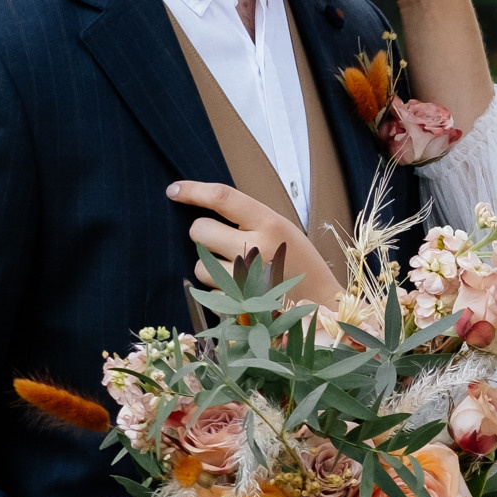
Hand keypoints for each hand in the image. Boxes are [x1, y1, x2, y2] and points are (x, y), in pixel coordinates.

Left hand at [169, 180, 343, 310]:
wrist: (322, 305)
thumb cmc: (297, 263)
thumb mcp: (282, 230)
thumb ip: (249, 219)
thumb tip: (202, 207)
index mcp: (270, 224)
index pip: (222, 197)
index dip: (193, 190)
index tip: (173, 190)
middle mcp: (257, 248)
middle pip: (200, 230)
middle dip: (204, 235)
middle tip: (222, 243)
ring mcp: (247, 279)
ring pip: (200, 265)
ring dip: (210, 268)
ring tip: (238, 273)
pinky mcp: (239, 305)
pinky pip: (208, 293)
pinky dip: (219, 293)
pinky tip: (241, 292)